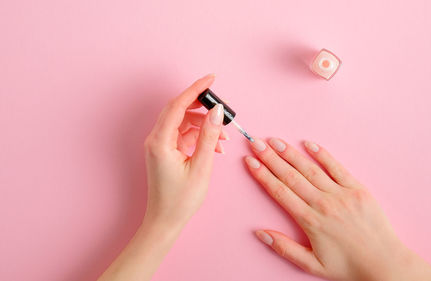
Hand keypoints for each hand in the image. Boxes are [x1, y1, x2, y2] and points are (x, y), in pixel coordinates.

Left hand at [143, 73, 227, 229]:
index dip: (195, 89)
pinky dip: (200, 137)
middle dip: (202, 106)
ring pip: (183, 123)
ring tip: (222, 137)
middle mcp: (156, 139)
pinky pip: (184, 135)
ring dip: (204, 125)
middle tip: (222, 107)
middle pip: (179, 110)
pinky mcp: (165, 151)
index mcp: (160, 141)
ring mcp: (160, 145)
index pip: (178, 105)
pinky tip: (215, 147)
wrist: (165, 221)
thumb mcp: (201, 167)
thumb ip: (209, 136)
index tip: (211, 79)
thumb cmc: (180, 199)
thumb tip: (216, 112)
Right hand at [245, 138, 430, 280]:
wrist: (383, 263)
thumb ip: (284, 248)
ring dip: (291, 153)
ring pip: (310, 169)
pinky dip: (322, 155)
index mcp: (310, 221)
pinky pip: (337, 168)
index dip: (262, 175)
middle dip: (271, 157)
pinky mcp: (357, 189)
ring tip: (276, 141)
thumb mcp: (311, 264)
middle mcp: (323, 203)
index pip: (279, 191)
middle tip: (256, 142)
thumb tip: (260, 232)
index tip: (250, 161)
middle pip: (291, 175)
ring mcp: (341, 194)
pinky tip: (309, 144)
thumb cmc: (347, 266)